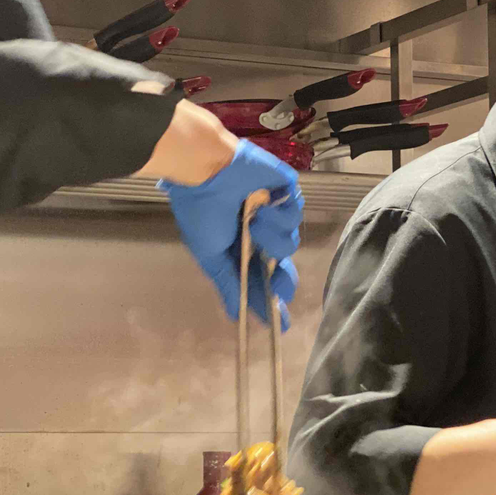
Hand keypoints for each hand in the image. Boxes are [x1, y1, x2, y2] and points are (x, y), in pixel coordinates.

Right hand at [159, 140, 302, 327]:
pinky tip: (262, 205)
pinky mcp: (285, 191)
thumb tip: (237, 317)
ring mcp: (272, 212)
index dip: (269, 299)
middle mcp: (257, 232)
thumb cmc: (202, 212)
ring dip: (272, 237)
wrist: (204, 171)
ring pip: (289, 242)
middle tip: (280, 287)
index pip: (259, 278)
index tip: (279, 324)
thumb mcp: (210, 257)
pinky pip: (294, 214)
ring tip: (253, 222)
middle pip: (281, 265)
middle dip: (282, 279)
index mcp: (237, 247)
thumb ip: (228, 285)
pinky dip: (279, 214)